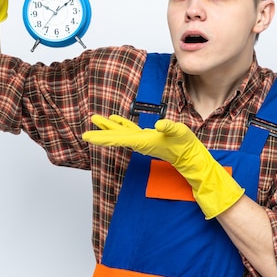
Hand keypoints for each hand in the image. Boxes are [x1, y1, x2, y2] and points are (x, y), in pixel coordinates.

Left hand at [83, 115, 244, 218]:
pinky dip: (121, 125)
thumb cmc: (186, 145)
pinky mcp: (147, 138)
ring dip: (107, 127)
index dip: (101, 137)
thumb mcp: (181, 132)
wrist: (192, 157)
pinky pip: (129, 131)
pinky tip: (115, 119)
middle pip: (115, 138)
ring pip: (120, 133)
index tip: (87, 137)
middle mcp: (139, 142)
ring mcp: (142, 141)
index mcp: (143, 141)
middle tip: (84, 132)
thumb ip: (170, 127)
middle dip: (100, 134)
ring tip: (96, 119)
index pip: (118, 139)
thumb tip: (160, 124)